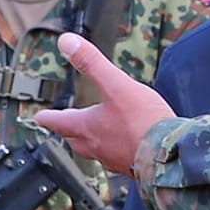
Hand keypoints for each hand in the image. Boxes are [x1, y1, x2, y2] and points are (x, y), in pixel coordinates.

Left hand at [33, 32, 174, 175]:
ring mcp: (116, 160)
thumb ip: (91, 63)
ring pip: (96, 152)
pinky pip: (118, 159)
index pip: (60, 122)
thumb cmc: (143, 123)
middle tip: (64, 128)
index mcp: (89, 127)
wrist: (170, 155)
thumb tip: (66, 42)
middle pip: (75, 141)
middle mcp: (98, 147)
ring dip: (91, 144)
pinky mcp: (134, 167)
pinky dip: (116, 151)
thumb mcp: (116, 85)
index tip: (39, 117)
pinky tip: (125, 147)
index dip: (48, 117)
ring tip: (94, 137)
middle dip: (68, 133)